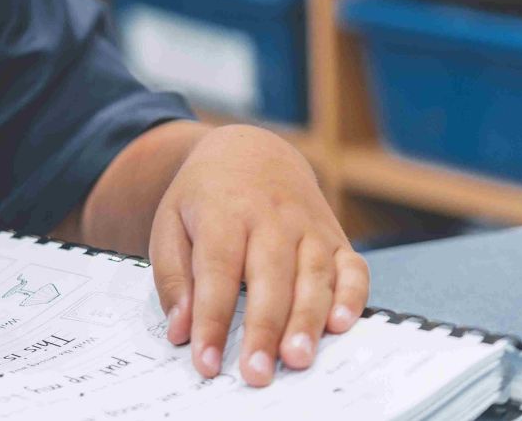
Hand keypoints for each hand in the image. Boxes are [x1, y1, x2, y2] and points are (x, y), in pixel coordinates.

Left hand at [149, 125, 368, 386]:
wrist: (250, 149)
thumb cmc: (205, 197)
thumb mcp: (169, 223)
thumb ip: (174, 278)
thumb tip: (180, 331)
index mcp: (223, 211)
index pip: (217, 271)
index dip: (212, 319)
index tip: (206, 361)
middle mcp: (271, 216)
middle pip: (270, 277)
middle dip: (263, 328)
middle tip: (256, 373)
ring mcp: (309, 225)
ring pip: (313, 275)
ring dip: (307, 321)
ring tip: (296, 360)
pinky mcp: (336, 236)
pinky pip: (352, 267)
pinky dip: (352, 296)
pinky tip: (340, 325)